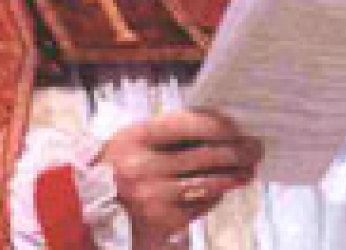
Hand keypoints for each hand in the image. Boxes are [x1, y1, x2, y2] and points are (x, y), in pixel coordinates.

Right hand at [96, 110, 261, 246]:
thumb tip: (215, 127)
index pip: (186, 124)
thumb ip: (167, 132)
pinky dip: (215, 196)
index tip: (237, 126)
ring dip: (235, 176)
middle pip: (204, 156)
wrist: (88, 208)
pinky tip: (225, 188)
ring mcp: (155, 197)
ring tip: (249, 169)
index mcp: (136, 138)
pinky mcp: (163, 222)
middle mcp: (145, 167)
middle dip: (236, 151)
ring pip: (208, 183)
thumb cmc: (118, 164)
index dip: (217, 124)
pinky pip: (200, 205)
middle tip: (256, 147)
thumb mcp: (133, 139)